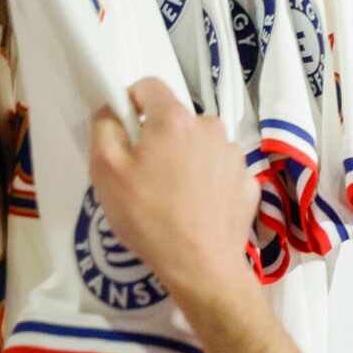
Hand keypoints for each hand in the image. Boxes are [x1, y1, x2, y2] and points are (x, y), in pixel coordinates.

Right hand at [87, 77, 256, 309]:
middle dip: (159, 138)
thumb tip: (112, 110)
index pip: (149, 86)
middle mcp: (212, 128)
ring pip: (200, 145)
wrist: (201, 266)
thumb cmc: (148, 216)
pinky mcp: (248, 182)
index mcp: (176, 119)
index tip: (124, 130)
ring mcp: (235, 156)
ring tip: (171, 196)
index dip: (131, 102)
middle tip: (144, 173)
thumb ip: (104, 127)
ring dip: (185, 159)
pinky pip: (219, 171)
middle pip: (177, 119)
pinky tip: (195, 208)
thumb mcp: (106, 170)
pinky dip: (207, 182)